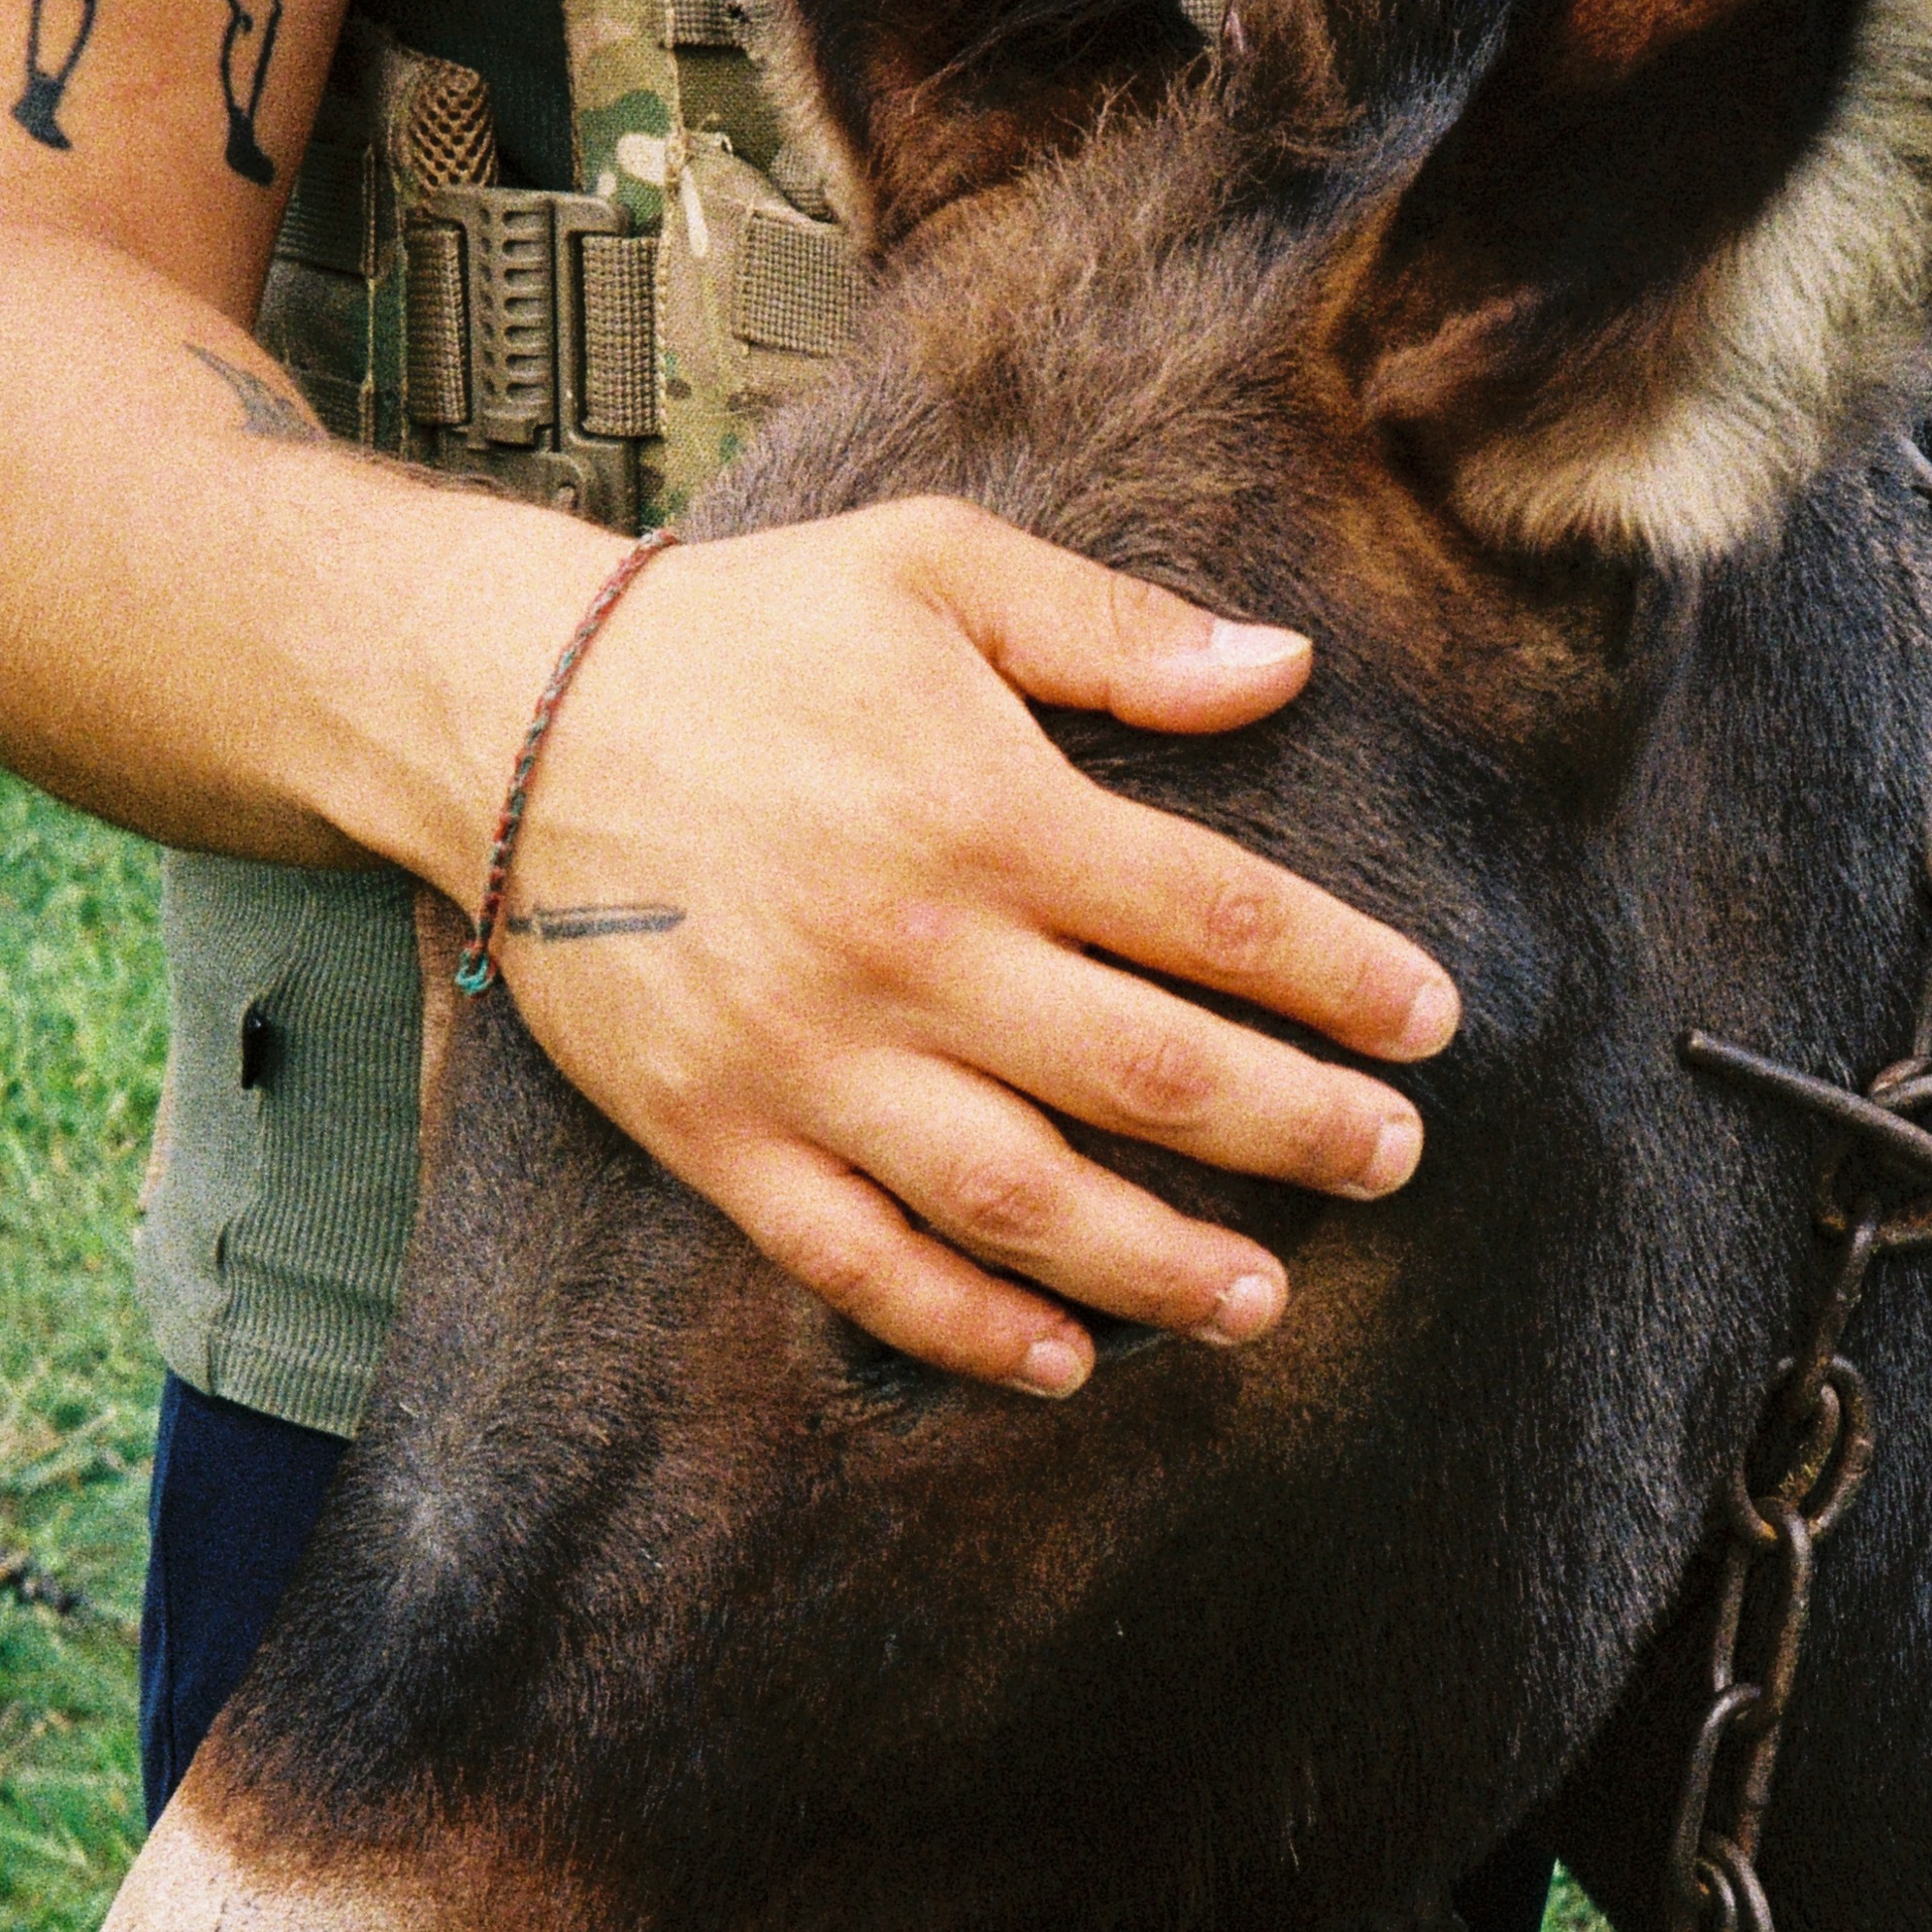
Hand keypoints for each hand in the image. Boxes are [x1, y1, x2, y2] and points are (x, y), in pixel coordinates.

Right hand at [471, 497, 1459, 1394]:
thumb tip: (1286, 668)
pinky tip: (1061, 1361)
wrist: (502, 711)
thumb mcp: (935, 570)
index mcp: (984, 809)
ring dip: (1158, 1266)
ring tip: (1261, 1298)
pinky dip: (966, 1327)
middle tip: (1395, 1163)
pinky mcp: (721, 1135)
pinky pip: (862, 1263)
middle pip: (1151, 1073)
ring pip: (1023, 1199)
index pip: (1214, 916)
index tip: (1429, 1024)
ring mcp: (813, 1060)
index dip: (1341, 978)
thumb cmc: (742, 631)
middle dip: (1296, 1130)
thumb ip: (1115, 631)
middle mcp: (912, 951)